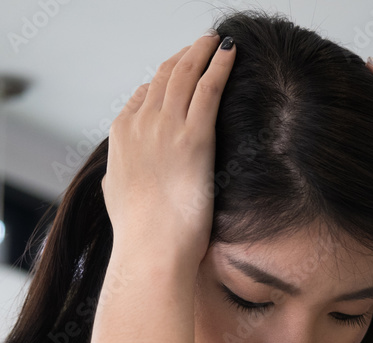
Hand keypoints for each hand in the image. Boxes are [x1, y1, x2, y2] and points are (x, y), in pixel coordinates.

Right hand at [101, 33, 235, 265]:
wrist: (151, 249)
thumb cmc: (141, 236)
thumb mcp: (118, 198)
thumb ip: (120, 178)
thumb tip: (118, 177)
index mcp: (121, 137)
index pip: (142, 96)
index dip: (163, 80)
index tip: (180, 72)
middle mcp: (141, 124)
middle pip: (164, 78)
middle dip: (184, 57)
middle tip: (202, 44)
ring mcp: (166, 128)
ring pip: (185, 75)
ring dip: (202, 51)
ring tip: (217, 40)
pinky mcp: (195, 137)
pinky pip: (209, 87)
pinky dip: (220, 64)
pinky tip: (232, 51)